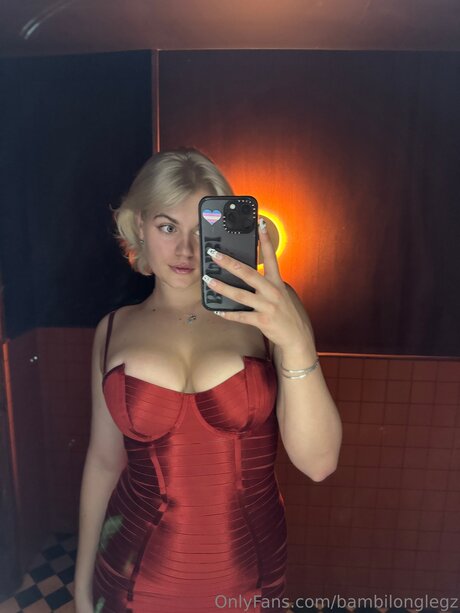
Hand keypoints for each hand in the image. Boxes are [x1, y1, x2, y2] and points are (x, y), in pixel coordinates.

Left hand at [203, 217, 309, 350]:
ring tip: (208, 280)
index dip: (265, 240)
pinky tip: (217, 310)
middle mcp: (272, 291)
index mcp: (277, 282)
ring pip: (240, 294)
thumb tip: (249, 274)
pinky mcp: (262, 320)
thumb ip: (267, 283)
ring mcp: (267, 306)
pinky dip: (227, 313)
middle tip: (214, 254)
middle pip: (248, 273)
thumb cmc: (286, 313)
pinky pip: (241, 316)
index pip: (270, 256)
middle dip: (229, 262)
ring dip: (222, 287)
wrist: (296, 336)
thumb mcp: (281, 293)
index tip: (259, 224)